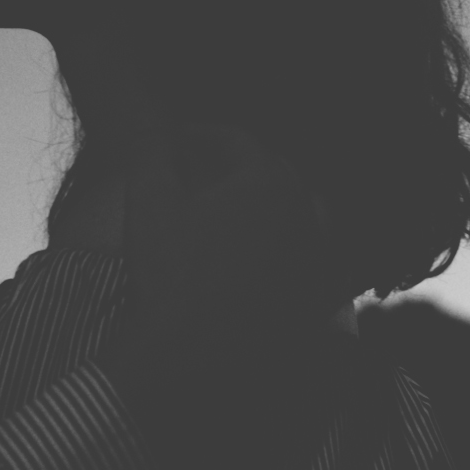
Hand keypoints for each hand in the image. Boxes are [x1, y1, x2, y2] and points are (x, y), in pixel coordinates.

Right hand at [99, 72, 336, 469]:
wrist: (194, 371)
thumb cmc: (167, 279)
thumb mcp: (148, 197)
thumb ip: (146, 137)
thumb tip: (141, 98)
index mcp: (273, 177)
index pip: (231, 140)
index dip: (192, 139)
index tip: (166, 148)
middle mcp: (312, 211)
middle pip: (264, 177)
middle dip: (226, 175)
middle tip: (185, 189)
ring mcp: (325, 260)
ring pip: (289, 218)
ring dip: (256, 217)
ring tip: (213, 234)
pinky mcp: (329, 303)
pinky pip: (305, 266)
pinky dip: (279, 261)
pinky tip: (238, 278)